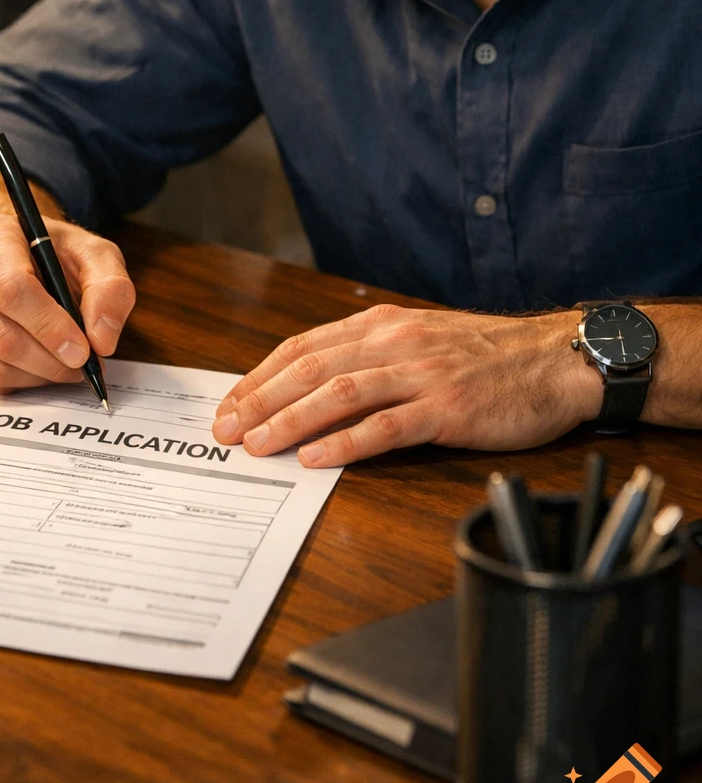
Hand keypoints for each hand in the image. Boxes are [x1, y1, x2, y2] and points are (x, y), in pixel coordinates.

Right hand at [0, 212, 135, 392]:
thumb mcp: (95, 256)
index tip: (83, 351)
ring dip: (38, 375)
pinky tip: (36, 365)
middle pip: (1, 334)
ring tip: (63, 364)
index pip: (11, 290)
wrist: (19, 258)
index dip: (50, 328)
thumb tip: (101, 339)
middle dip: (50, 360)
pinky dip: (17, 383)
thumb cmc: (55, 256)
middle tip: (82, 365)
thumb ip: (110, 289)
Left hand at [212, 304, 596, 466]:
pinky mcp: (447, 409)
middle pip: (310, 369)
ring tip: (257, 445)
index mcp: (382, 325)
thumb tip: (312, 383)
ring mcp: (421, 375)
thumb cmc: (488, 355)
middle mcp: (395, 343)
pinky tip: (315, 457)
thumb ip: (370, 355)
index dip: (260, 376)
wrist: (556, 359)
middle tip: (226, 430)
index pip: (303, 347)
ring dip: (290, 420)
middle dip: (260, 400)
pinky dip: (345, 442)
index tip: (230, 404)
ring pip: (339, 394)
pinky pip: (386, 427)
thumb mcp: (421, 338)